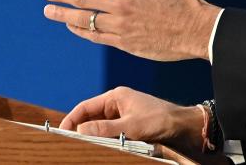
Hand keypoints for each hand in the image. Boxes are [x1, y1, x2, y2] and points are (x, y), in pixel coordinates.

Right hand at [60, 86, 203, 153]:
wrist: (184, 125)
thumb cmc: (161, 119)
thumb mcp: (132, 126)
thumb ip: (106, 129)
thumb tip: (81, 130)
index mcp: (116, 97)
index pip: (86, 107)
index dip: (72, 119)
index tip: (61, 132)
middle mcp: (118, 104)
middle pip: (91, 117)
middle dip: (80, 129)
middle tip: (69, 143)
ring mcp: (124, 116)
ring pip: (101, 127)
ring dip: (93, 137)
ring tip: (83, 147)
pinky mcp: (130, 126)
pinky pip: (111, 134)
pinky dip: (104, 141)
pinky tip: (101, 148)